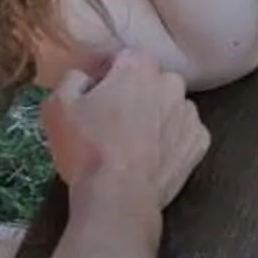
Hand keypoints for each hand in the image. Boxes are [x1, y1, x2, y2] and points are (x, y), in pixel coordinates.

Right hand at [41, 50, 208, 216]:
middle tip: (113, 124)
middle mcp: (172, 84)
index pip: (125, 59)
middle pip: (151, 82)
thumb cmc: (87, 149)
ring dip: (156, 118)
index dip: (108, 77)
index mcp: (140, 68)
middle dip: (135, 96)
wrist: (118, 197)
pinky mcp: (200, 142)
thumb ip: (72, 79)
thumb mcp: (57, 107)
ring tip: (133, 146)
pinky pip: (184, 134)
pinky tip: (153, 158)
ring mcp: (190, 114)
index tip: (96, 99)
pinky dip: (172, 142)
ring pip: (170, 108)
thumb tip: (84, 77)